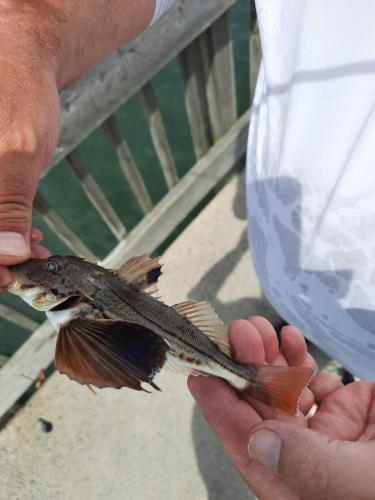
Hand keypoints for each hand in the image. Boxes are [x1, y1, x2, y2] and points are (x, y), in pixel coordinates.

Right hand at [0, 11, 59, 281]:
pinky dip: (8, 230)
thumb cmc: (16, 90)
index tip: (10, 277)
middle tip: (30, 266)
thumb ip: (8, 205)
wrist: (23, 56)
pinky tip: (31, 236)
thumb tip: (8, 254)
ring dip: (6, 247)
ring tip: (37, 253)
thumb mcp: (17, 152)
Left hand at [189, 317, 374, 498]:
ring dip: (270, 357)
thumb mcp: (362, 486)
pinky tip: (289, 338)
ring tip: (258, 327)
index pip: (250, 449)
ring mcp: (332, 436)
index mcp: (302, 489)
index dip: (221, 411)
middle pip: (265, 411)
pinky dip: (300, 358)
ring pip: (287, 391)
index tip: (200, 373)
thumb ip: (311, 469)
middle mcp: (311, 463)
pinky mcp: (354, 410)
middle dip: (248, 368)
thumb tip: (256, 444)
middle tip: (238, 332)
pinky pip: (317, 382)